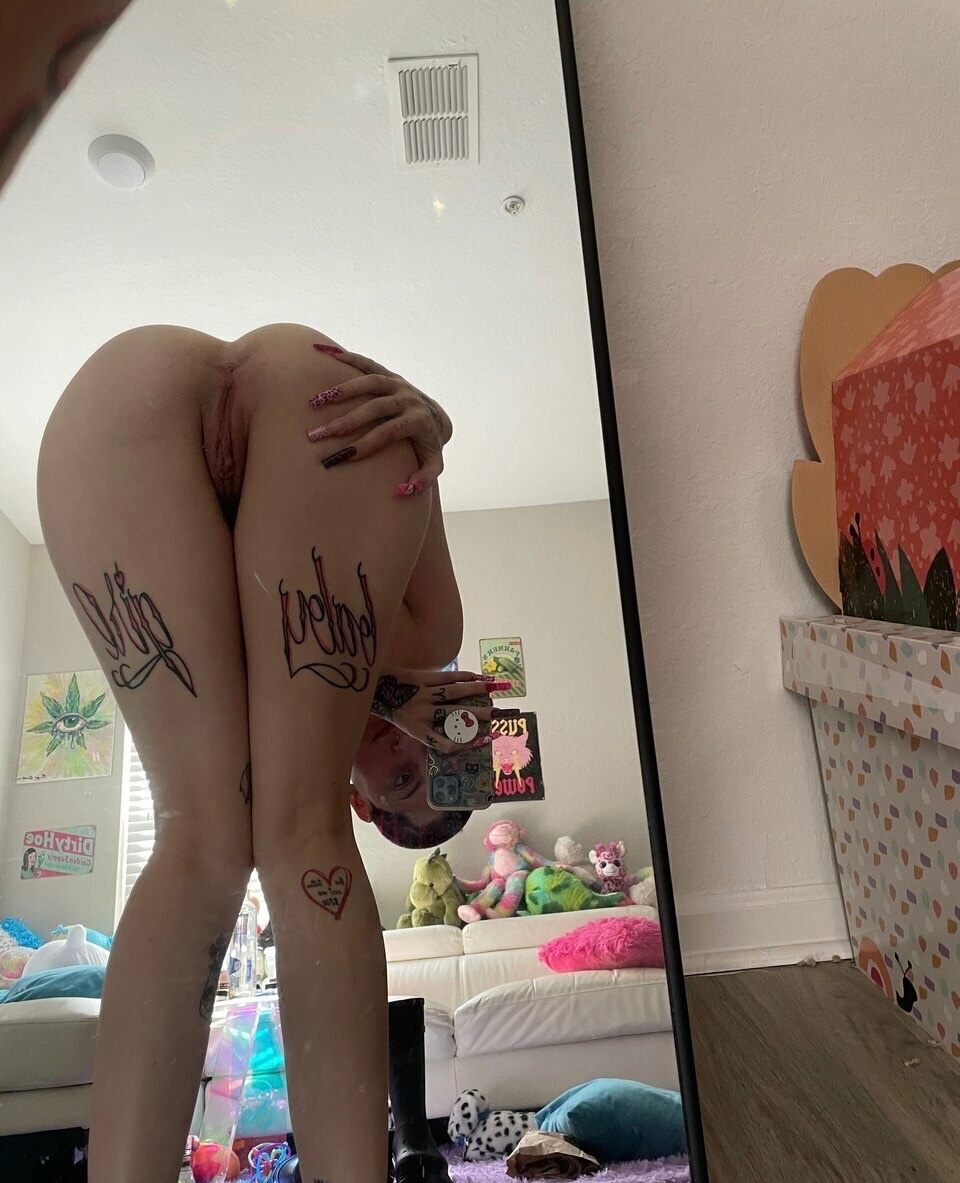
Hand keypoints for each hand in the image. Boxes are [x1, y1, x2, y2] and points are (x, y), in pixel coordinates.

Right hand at [309, 345, 452, 494]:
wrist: (436, 417)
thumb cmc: (427, 446)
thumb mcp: (433, 466)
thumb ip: (423, 480)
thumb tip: (400, 490)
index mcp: (418, 421)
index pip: (389, 433)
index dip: (367, 444)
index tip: (345, 457)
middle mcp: (408, 399)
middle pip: (375, 408)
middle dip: (346, 421)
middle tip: (319, 434)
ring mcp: (398, 383)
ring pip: (369, 382)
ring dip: (342, 390)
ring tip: (316, 402)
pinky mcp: (389, 374)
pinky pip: (366, 362)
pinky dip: (345, 356)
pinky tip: (322, 351)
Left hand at [371, 668, 510, 752]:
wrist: (374, 688)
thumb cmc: (396, 710)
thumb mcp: (410, 726)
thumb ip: (431, 730)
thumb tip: (461, 733)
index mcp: (418, 731)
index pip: (445, 744)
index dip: (465, 745)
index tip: (483, 740)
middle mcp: (422, 714)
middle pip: (457, 717)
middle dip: (481, 716)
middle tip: (500, 715)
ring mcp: (423, 694)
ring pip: (455, 693)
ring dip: (478, 691)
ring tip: (496, 689)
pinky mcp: (422, 678)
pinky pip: (447, 678)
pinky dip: (465, 677)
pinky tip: (479, 678)